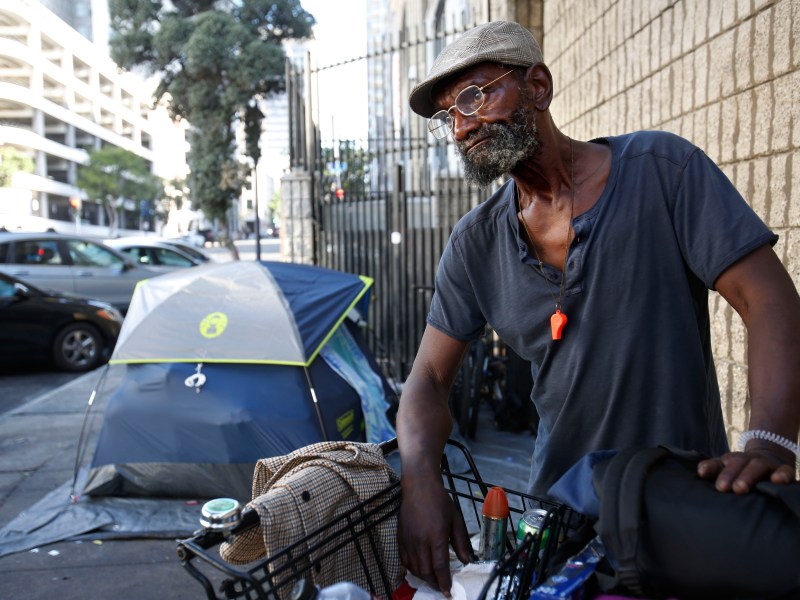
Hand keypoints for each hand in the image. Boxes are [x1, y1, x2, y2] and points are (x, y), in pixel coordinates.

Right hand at [398, 479, 472, 595]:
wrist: (419, 486)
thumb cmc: (440, 501)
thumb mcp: (456, 520)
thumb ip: (461, 542)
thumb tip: (467, 560)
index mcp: (436, 536)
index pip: (439, 566)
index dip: (444, 582)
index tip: (448, 591)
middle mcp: (420, 541)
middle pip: (426, 571)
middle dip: (434, 583)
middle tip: (441, 588)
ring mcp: (408, 540)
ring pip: (414, 568)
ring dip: (423, 578)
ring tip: (432, 580)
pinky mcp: (400, 537)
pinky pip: (404, 559)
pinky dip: (411, 569)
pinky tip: (419, 569)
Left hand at [697, 448, 795, 492]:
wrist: (769, 456)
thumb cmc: (742, 469)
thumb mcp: (727, 469)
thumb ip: (714, 470)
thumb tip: (699, 472)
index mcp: (730, 460)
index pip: (718, 463)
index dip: (710, 467)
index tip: (701, 473)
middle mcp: (746, 460)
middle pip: (736, 463)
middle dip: (728, 475)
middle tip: (722, 488)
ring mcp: (765, 463)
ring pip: (756, 466)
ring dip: (748, 476)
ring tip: (740, 488)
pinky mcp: (783, 469)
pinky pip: (785, 471)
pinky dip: (782, 475)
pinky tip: (778, 480)